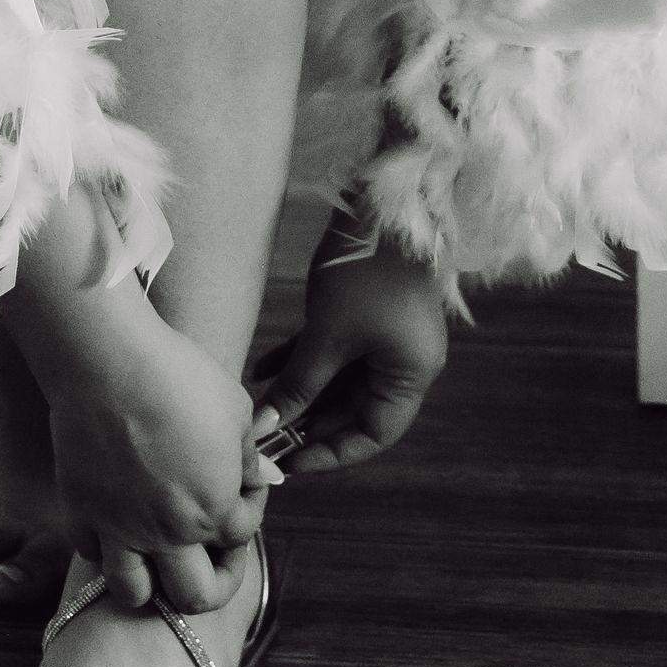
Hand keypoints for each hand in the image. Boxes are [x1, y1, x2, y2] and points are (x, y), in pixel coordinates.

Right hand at [47, 303, 267, 612]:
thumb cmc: (180, 375)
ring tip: (157, 554)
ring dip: (150, 582)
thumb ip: (250, 453)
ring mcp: (118, 527)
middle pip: (196, 597)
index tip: (241, 480)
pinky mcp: (80, 510)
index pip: (243, 536)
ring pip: (133, 593)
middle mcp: (167, 532)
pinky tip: (117, 517)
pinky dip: (104, 545)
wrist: (108, 361)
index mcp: (213, 508)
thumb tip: (260, 474)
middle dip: (212, 580)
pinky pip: (90, 552)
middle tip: (210, 549)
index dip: (250, 506)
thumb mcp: (235, 409)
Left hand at [254, 236, 448, 476]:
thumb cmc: (366, 272)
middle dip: (307, 422)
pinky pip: (331, 351)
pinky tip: (262, 370)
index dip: (331, 453)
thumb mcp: (328, 336)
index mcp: (409, 376)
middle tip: (264, 436)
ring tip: (257, 406)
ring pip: (337, 380)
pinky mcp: (365, 315)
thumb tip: (268, 424)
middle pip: (353, 410)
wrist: (382, 205)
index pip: (373, 435)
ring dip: (299, 391)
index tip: (290, 462)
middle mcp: (402, 363)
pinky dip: (300, 361)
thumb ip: (299, 384)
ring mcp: (384, 338)